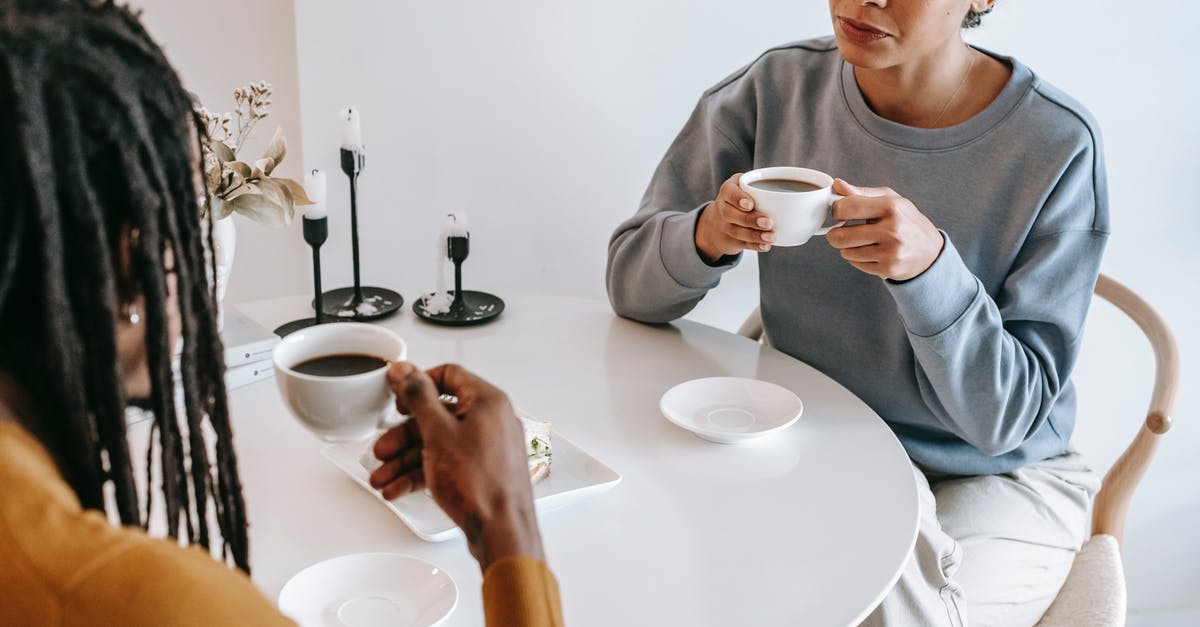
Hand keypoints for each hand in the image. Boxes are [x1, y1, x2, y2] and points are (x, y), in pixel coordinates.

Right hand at [369, 362, 543, 570]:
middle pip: (438, 415)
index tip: (397, 397)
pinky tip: (398, 487)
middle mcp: (491, 420)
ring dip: (406, 459)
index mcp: (487, 401)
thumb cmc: (480, 484)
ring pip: (438, 443)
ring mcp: (488, 447)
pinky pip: (447, 463)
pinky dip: (422, 473)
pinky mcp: (482, 471)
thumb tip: (404, 371)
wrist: (501, 531)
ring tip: (382, 475)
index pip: (448, 375)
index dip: (418, 383)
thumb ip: (418, 397)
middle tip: (383, 448)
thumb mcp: (438, 432)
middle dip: (404, 435)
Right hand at [694, 173, 776, 262]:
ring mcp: (725, 226)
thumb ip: (764, 184)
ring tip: (771, 236)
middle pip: (731, 214)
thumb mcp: (746, 185)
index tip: (750, 205)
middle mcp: (723, 208)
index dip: (738, 199)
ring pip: (737, 231)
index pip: (729, 192)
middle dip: (750, 219)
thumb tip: (800, 190)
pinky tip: (765, 245)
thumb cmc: (740, 198)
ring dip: (755, 235)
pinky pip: (741, 244)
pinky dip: (754, 246)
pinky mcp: (730, 240)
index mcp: (728, 191)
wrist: (719, 220)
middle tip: (768, 222)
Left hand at [825, 179, 944, 280]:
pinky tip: (870, 252)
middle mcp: (892, 230)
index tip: (839, 213)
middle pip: (840, 236)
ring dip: (847, 248)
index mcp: (891, 207)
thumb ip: (861, 193)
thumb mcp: (890, 200)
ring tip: (861, 241)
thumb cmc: (906, 221)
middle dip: (835, 234)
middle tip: (841, 231)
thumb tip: (837, 184)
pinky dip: (858, 259)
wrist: (931, 252)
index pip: (847, 208)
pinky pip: (856, 264)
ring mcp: (890, 252)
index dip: (837, 210)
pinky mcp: (888, 269)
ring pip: (846, 252)